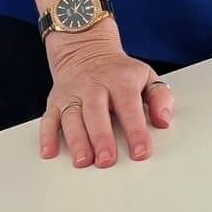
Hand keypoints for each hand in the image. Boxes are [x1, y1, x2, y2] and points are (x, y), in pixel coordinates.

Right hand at [39, 27, 174, 166]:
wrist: (86, 50)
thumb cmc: (119, 72)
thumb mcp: (146, 76)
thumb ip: (161, 97)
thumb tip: (164, 120)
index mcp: (120, 80)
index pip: (129, 106)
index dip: (135, 130)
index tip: (140, 151)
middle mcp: (94, 86)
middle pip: (96, 113)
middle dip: (101, 138)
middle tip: (106, 160)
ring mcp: (72, 94)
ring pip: (71, 117)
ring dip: (76, 140)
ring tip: (83, 161)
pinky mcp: (55, 101)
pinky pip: (49, 119)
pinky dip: (47, 136)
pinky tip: (50, 152)